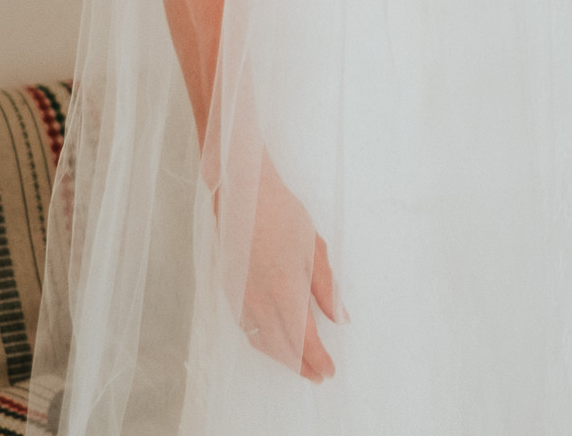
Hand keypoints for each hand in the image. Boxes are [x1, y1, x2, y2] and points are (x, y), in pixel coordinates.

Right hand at [237, 153, 343, 381]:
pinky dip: (264, 344)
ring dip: (282, 358)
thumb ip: (327, 288)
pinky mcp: (230, 293)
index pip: (304, 338)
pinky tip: (275, 342)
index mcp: (286, 290)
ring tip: (300, 364)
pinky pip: (248, 330)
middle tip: (318, 375)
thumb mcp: (315, 249)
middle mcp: (261, 301)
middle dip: (302, 366)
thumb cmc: (285, 216)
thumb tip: (340, 318)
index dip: (317, 358)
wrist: (244, 198)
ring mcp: (242, 299)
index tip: (329, 370)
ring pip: (263, 343)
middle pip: (282, 348)